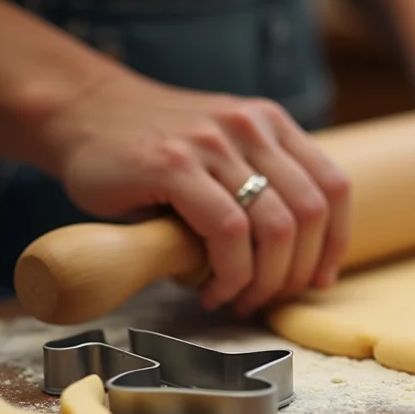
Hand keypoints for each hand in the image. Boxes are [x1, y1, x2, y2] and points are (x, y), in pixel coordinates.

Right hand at [38, 72, 350, 317]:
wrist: (79, 112)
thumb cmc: (150, 148)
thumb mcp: (219, 153)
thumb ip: (257, 186)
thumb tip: (296, 261)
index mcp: (270, 124)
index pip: (333, 185)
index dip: (335, 242)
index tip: (319, 280)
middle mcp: (250, 127)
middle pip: (310, 213)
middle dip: (297, 273)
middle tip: (269, 301)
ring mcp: (213, 142)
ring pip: (275, 227)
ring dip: (264, 281)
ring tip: (240, 301)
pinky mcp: (174, 164)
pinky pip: (227, 232)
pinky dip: (229, 274)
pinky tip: (211, 290)